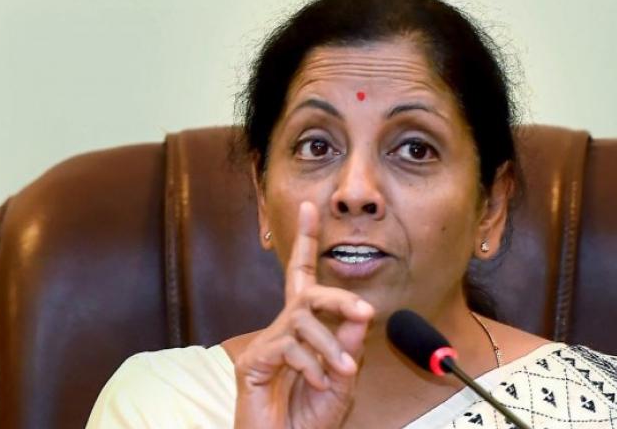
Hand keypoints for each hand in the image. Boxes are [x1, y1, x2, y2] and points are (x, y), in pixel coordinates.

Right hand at [233, 202, 374, 428]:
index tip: (309, 208)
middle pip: (306, 291)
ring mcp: (267, 344)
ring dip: (330, 346)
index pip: (304, 277)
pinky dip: (311, 364)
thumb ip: (349, 346)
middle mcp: (284, 329)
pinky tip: (319, 381)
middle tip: (363, 312)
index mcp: (305, 329)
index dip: (305, 242)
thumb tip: (361, 315)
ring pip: (302, 321)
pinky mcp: (253, 362)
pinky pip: (288, 347)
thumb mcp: (342, 380)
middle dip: (338, 298)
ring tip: (343, 371)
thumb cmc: (309, 417)